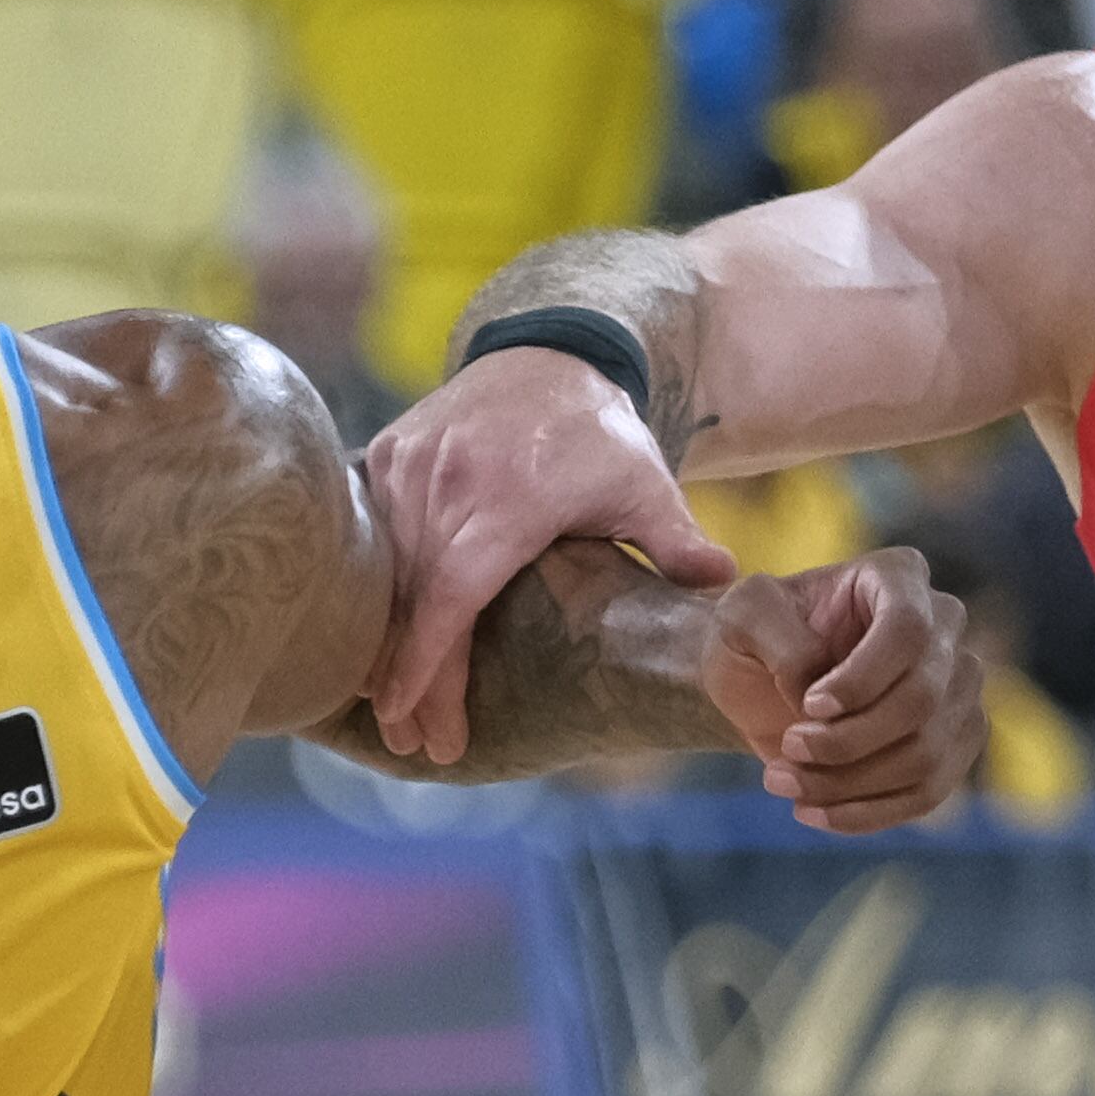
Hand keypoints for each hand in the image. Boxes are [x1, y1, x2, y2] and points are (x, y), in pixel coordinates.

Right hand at [364, 352, 737, 766]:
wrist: (547, 353)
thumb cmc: (600, 437)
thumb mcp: (646, 486)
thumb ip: (676, 539)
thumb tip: (723, 581)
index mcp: (513, 494)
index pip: (456, 589)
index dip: (429, 657)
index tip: (413, 713)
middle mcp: (451, 478)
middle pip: (414, 597)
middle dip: (405, 677)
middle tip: (411, 742)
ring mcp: (412, 464)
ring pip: (385, 571)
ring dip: (381, 643)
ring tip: (389, 710)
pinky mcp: (388, 455)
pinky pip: (371, 537)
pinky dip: (372, 593)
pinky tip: (373, 648)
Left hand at [704, 548, 981, 831]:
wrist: (759, 681)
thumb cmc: (754, 637)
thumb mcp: (742, 615)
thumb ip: (780, 639)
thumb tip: (819, 695)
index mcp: (898, 576)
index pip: (907, 630)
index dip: (863, 679)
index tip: (808, 706)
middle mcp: (945, 626)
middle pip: (923, 700)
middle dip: (849, 740)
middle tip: (789, 747)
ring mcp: (958, 688)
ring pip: (926, 755)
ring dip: (849, 783)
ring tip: (784, 782)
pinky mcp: (954, 743)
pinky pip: (927, 793)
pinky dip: (867, 813)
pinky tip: (813, 812)